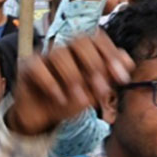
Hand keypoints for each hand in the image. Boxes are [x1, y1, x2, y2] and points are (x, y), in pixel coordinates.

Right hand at [6, 30, 132, 135]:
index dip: (111, 55)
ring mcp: (45, 56)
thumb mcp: (93, 92)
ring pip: (60, 54)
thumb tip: (128, 61)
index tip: (122, 78)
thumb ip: (109, 77)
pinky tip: (60, 99)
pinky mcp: (28, 67)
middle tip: (102, 90)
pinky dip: (51, 84)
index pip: (98, 39)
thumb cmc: (69, 100)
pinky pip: (39, 68)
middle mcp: (64, 50)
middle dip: (94, 65)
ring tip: (81, 99)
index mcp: (82, 52)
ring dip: (74, 78)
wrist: (41, 117)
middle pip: (80, 41)